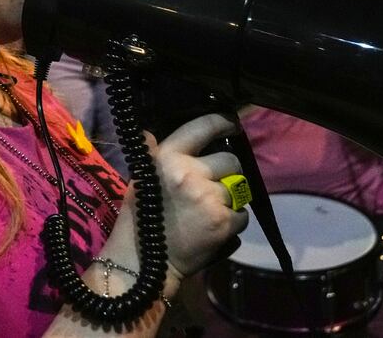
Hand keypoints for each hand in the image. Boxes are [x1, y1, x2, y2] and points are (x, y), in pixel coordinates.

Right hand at [148, 113, 249, 278]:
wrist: (145, 261)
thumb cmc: (140, 216)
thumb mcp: (141, 177)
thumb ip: (153, 154)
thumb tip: (150, 132)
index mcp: (169, 157)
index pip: (203, 127)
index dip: (222, 122)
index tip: (231, 124)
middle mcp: (190, 173)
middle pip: (230, 160)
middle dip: (226, 171)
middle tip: (214, 185)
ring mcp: (209, 198)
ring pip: (237, 188)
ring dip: (230, 198)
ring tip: (212, 208)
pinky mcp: (223, 222)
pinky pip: (242, 214)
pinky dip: (234, 220)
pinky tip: (216, 226)